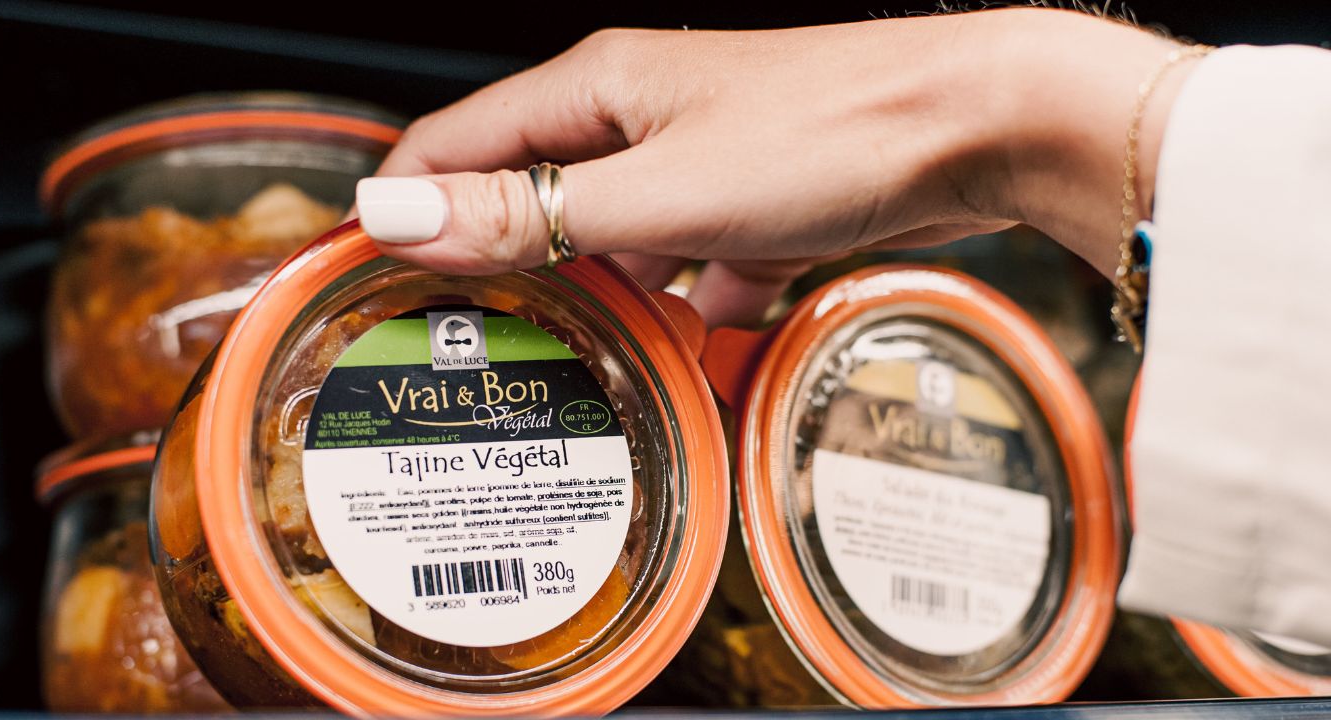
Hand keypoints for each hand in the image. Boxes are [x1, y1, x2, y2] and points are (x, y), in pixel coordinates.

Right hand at [358, 9, 1188, 327]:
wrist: (980, 124)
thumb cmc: (829, 135)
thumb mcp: (659, 191)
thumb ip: (530, 213)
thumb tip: (400, 212)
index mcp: (594, 91)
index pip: (453, 143)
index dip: (404, 210)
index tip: (367, 287)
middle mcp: (638, 114)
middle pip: (528, 192)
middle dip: (498, 265)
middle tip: (467, 350)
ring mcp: (700, 154)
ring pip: (612, 235)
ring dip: (596, 294)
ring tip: (572, 367)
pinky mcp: (754, 196)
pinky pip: (690, 256)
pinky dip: (684, 301)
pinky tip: (693, 342)